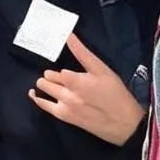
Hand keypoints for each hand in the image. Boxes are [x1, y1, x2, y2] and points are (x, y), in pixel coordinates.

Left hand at [29, 34, 145, 144]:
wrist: (125, 124)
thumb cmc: (116, 94)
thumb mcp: (102, 70)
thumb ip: (82, 53)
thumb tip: (69, 36)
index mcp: (75, 81)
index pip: (55, 70)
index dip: (56, 67)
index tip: (55, 59)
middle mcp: (66, 94)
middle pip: (47, 80)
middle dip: (49, 75)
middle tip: (55, 73)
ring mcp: (65, 107)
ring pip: (44, 91)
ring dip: (44, 84)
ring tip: (45, 81)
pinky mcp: (66, 117)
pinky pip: (45, 107)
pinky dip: (38, 99)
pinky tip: (33, 93)